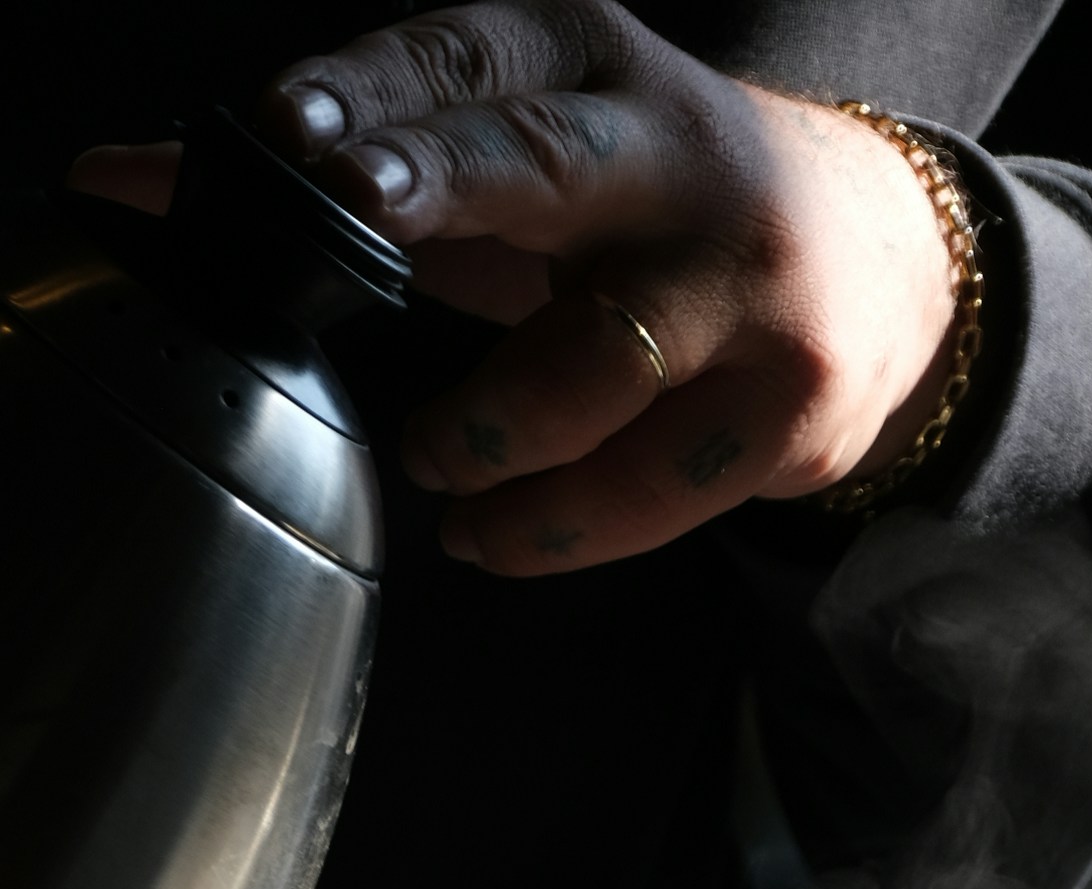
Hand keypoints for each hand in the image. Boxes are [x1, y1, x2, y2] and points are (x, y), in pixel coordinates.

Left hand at [73, 4, 962, 576]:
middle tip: (356, 216)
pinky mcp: (781, 409)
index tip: (286, 129)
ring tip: (433, 463)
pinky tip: (488, 536)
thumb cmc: (642, 214)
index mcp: (587, 64)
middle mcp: (668, 156)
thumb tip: (114, 185)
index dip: (375, 94)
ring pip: (593, 363)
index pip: (463, 59)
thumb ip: (331, 174)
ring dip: (488, 426)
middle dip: (440, 184)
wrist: (887, 268)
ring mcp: (737, 288)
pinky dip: (550, 528)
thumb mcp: (506, 163)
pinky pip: (646, 489)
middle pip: (542, 166)